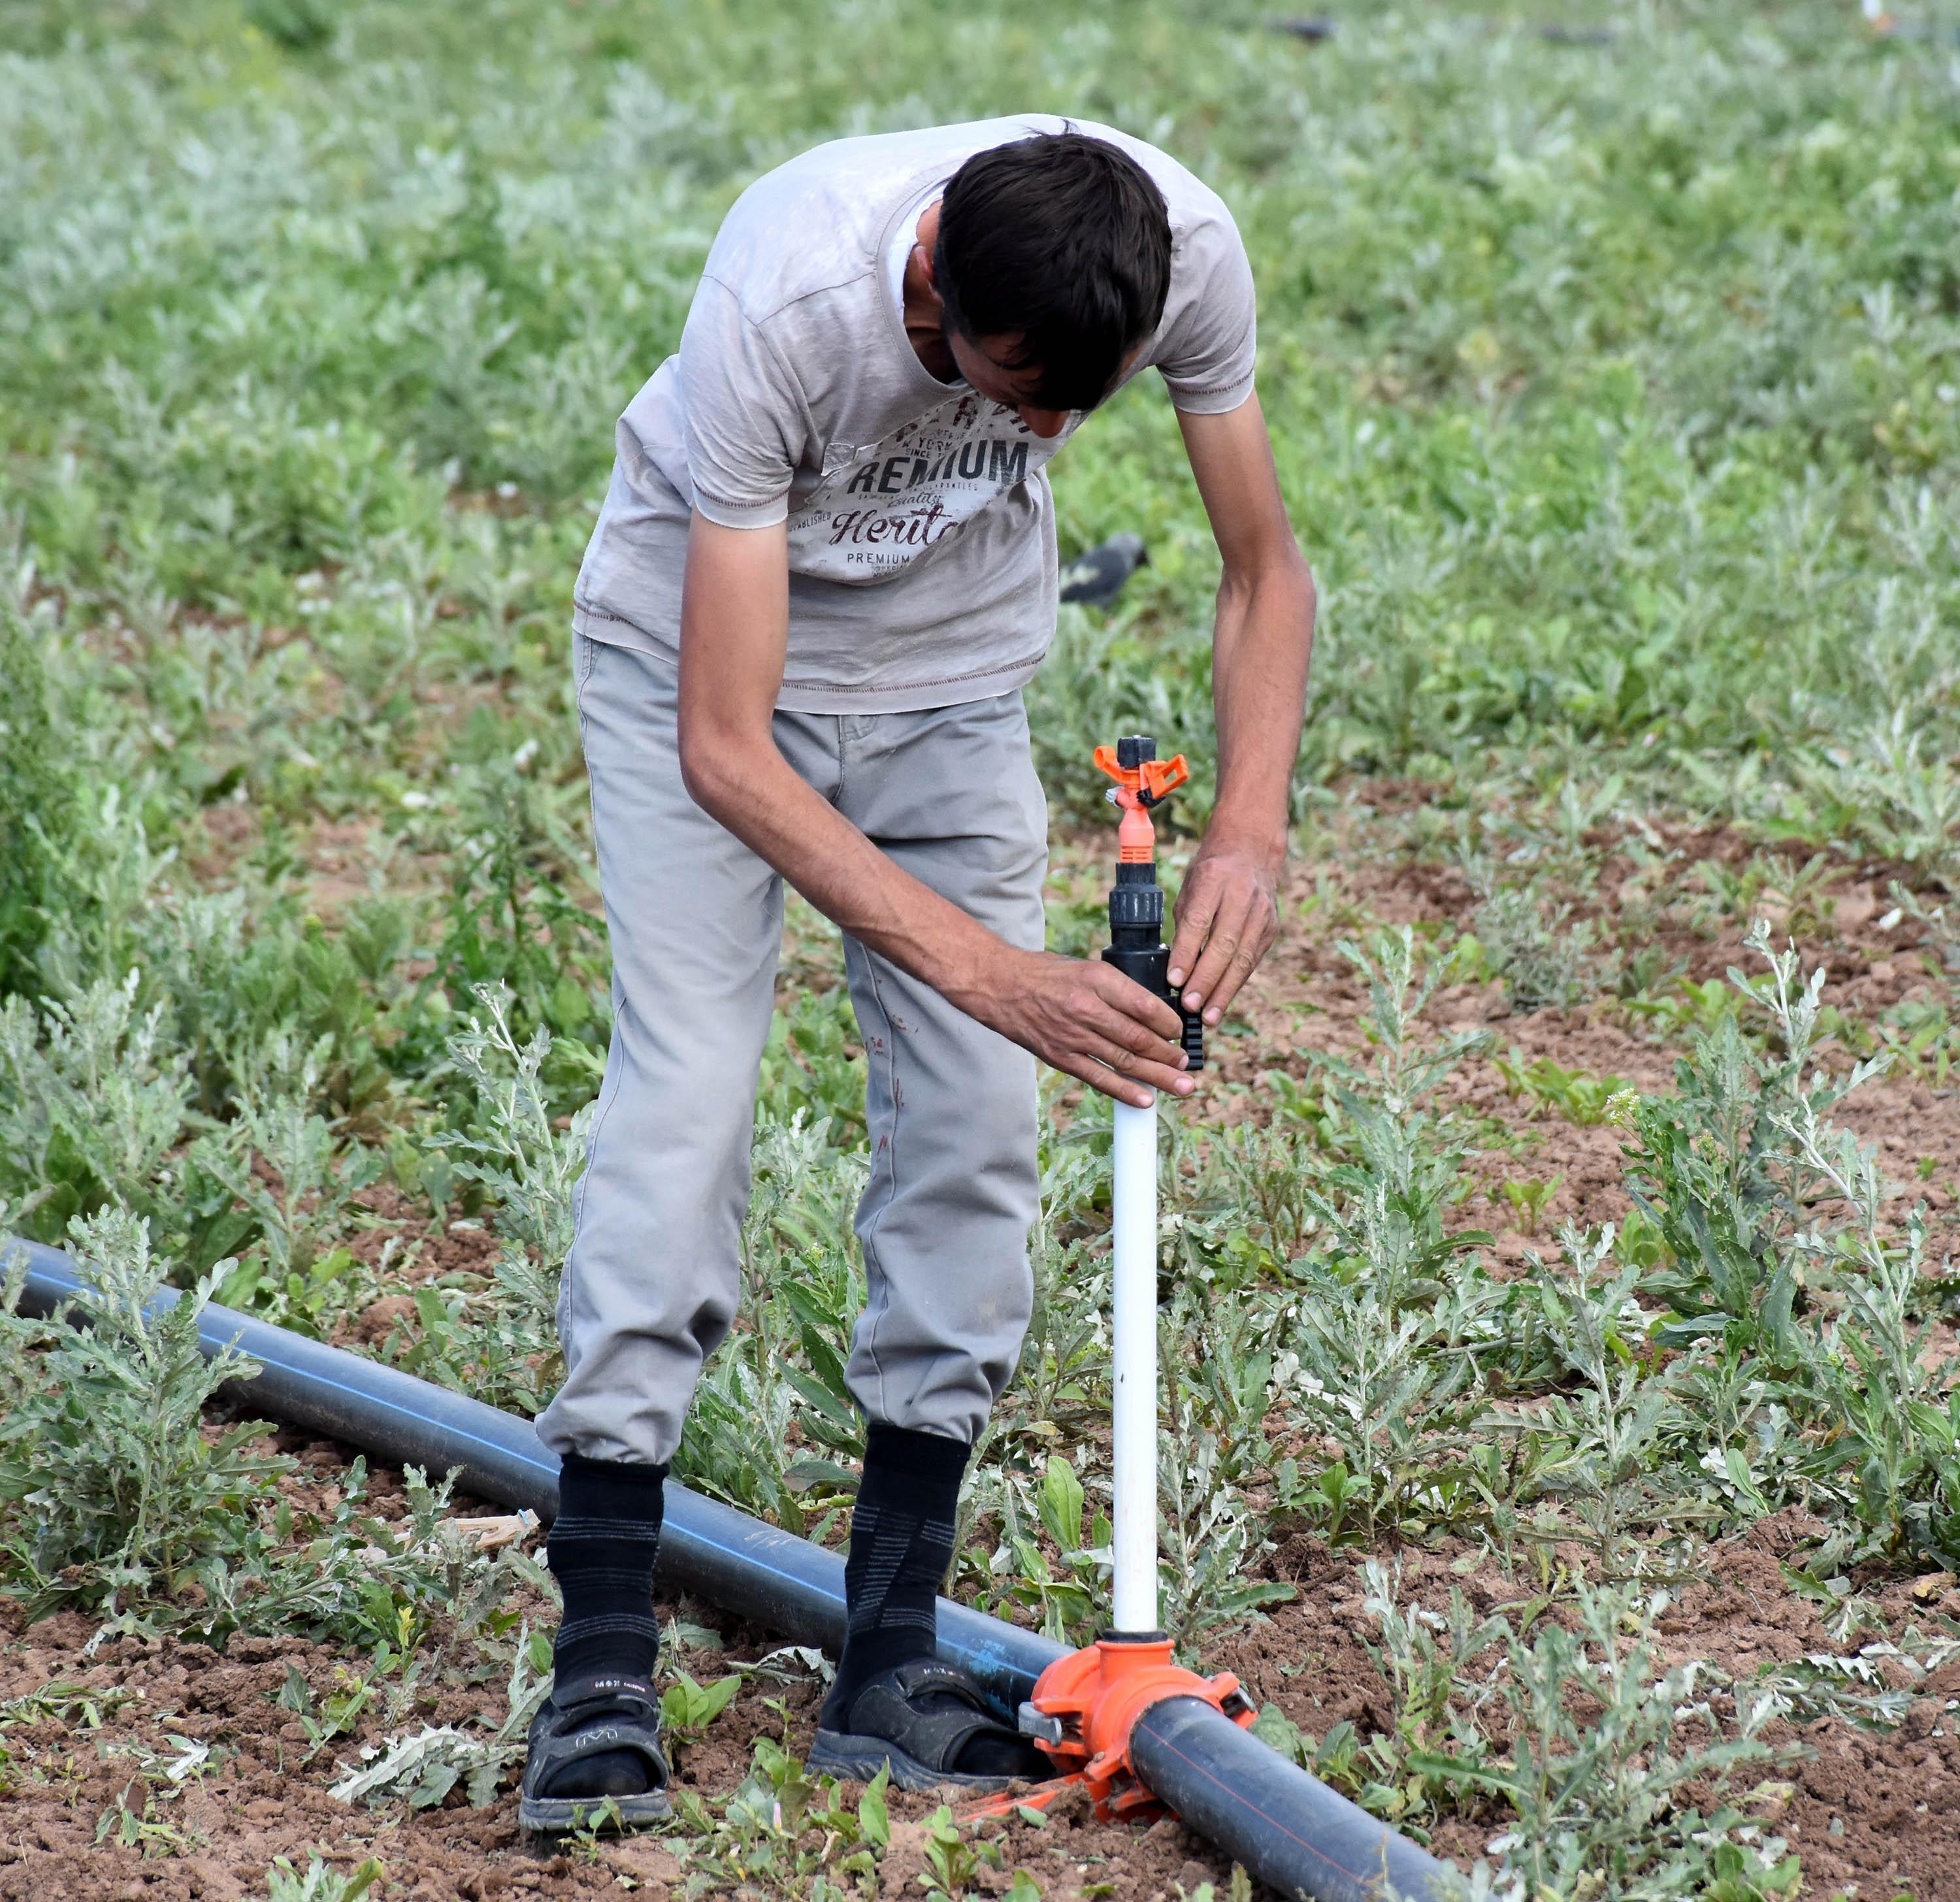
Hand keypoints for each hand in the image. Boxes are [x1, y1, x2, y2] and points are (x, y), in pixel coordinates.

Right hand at [963, 949, 1193, 1108]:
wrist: (999, 986)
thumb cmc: (1045, 974)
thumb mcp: (1086, 967)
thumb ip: (1117, 988)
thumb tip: (1153, 1012)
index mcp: (1097, 979)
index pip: (1144, 1005)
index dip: (1169, 1023)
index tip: (1180, 1031)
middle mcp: (1087, 1008)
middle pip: (1139, 1038)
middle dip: (1169, 1054)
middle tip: (1187, 1064)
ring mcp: (1073, 1036)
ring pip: (1124, 1061)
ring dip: (1157, 1076)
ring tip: (1181, 1085)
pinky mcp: (1061, 1057)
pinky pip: (1098, 1078)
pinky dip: (1125, 1090)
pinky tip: (1146, 1099)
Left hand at [1167, 845, 1281, 1027]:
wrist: (1251, 851)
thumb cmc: (1210, 874)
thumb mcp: (1190, 888)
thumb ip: (1185, 925)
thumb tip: (1175, 969)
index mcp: (1214, 879)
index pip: (1198, 922)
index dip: (1186, 954)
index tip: (1174, 980)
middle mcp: (1242, 895)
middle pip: (1224, 944)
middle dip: (1206, 979)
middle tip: (1189, 1006)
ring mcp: (1262, 912)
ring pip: (1242, 958)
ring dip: (1224, 991)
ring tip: (1208, 1016)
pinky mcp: (1272, 928)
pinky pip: (1252, 961)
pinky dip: (1235, 983)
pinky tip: (1222, 1002)